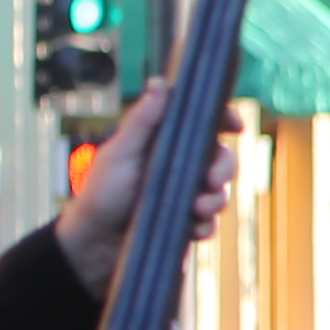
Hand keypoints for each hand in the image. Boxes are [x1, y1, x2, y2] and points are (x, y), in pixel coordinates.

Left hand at [54, 86, 232, 298]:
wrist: (94, 247)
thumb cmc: (100, 194)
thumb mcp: (120, 153)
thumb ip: (142, 121)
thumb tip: (160, 82)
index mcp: (161, 143)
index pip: (199, 123)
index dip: (222, 119)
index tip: (235, 126)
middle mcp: (176, 167)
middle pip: (219, 158)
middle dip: (223, 168)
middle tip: (212, 180)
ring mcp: (182, 196)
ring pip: (219, 192)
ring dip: (216, 200)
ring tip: (198, 209)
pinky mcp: (184, 223)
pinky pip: (210, 223)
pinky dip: (205, 226)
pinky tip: (193, 230)